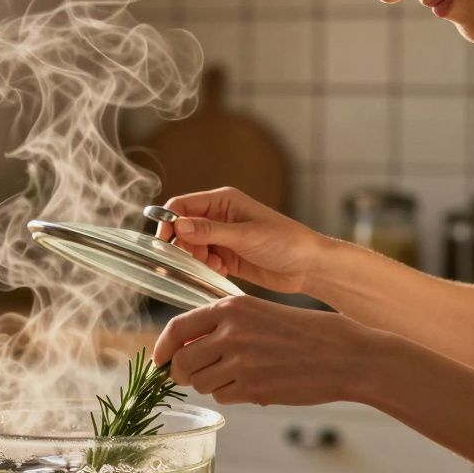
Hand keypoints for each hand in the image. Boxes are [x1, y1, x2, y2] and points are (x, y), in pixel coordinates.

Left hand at [152, 295, 384, 406]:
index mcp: (232, 308)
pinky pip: (223, 396)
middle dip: (182, 373)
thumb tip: (187, 346)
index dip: (163, 348)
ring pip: (201, 383)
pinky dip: (230, 394)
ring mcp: (241, 362)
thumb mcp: (261, 314)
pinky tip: (252, 385)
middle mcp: (231, 332)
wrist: (346, 356)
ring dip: (209, 384)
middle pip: (182, 362)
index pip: (177, 328)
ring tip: (234, 376)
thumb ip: (225, 325)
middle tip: (192, 376)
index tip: (160, 360)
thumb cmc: (308, 333)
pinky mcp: (253, 387)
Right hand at [154, 187, 328, 293]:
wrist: (309, 267)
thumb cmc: (286, 242)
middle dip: (184, 245)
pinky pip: (204, 260)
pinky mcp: (227, 256)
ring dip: (195, 258)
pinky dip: (206, 267)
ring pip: (192, 246)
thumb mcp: (246, 236)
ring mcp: (223, 237)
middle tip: (196, 258)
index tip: (164, 242)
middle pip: (183, 228)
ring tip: (214, 265)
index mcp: (223, 201)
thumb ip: (210, 231)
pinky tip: (221, 270)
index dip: (169, 221)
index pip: (182, 205)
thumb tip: (179, 225)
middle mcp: (219, 217)